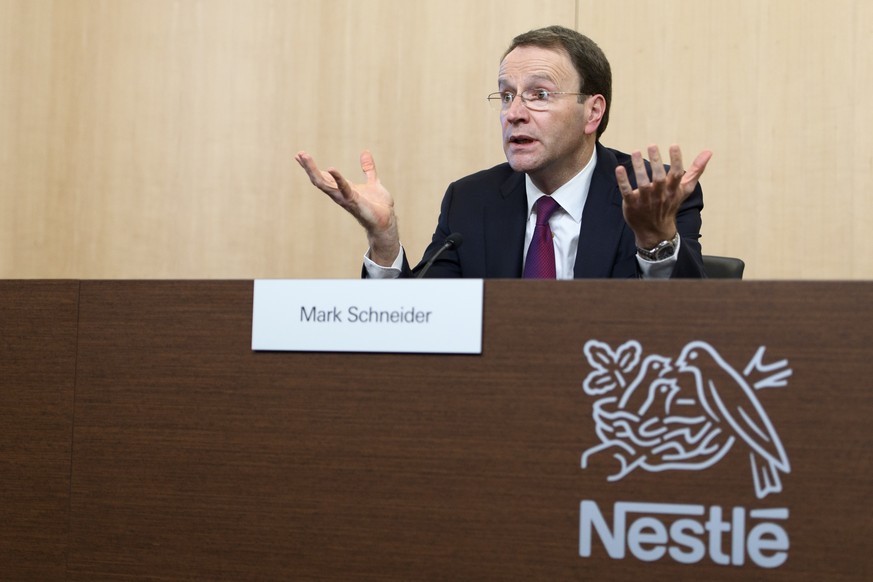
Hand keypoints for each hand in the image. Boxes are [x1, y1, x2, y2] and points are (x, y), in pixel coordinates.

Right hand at [294, 149, 399, 265]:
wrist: (387, 220)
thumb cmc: (378, 205)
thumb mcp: (373, 182)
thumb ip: (368, 168)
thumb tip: (365, 152)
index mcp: (342, 188)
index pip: (323, 176)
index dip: (311, 166)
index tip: (300, 155)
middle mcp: (339, 194)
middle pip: (319, 179)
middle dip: (308, 167)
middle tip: (299, 154)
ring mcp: (344, 198)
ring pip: (324, 184)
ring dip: (313, 171)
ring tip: (305, 158)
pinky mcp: (353, 201)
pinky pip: (343, 188)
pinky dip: (337, 178)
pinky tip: (330, 168)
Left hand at [616, 144, 711, 248]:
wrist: (655, 231)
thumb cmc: (670, 204)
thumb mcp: (685, 189)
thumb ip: (696, 170)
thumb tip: (709, 151)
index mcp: (673, 190)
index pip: (676, 174)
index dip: (676, 160)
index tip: (674, 145)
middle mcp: (660, 195)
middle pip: (659, 178)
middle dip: (656, 161)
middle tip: (652, 145)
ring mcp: (645, 200)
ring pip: (642, 183)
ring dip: (639, 168)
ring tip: (635, 152)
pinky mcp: (632, 204)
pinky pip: (627, 192)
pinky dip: (623, 181)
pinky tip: (619, 168)